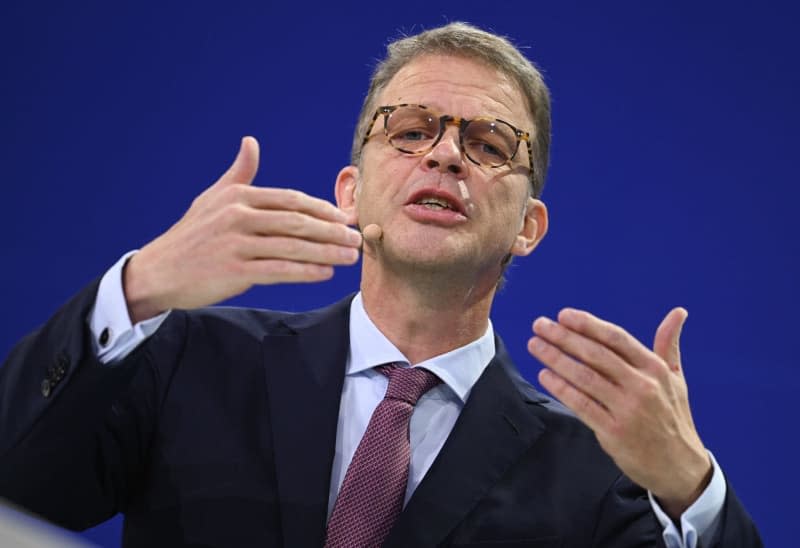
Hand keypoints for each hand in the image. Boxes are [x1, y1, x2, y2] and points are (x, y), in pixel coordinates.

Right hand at [124, 136, 362, 322]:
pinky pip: (280, 270)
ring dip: (326, 252)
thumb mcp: (212, 199)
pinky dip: (306, 271)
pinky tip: (326, 273)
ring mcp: (235, 244)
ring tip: (350, 258)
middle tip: (356, 238)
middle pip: (297, 221)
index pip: (290, 199)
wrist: (158, 272)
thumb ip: (239, 174)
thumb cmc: (191, 236)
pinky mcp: (234, 271)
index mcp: (237, 197)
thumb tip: (251, 142)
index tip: (343, 217)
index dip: (321, 208)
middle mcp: (237, 216)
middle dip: (331, 231)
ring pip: (293, 246)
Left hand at [528, 307, 711, 518]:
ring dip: (556, 359)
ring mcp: (627, 410)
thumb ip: (668, 344)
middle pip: (596, 355)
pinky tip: (545, 375)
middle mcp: (642, 386)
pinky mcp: (614, 432)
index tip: (564, 315)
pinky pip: (581, 404)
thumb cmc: (673, 418)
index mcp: (655, 369)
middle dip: (564, 337)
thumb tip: (678, 312)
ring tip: (536, 346)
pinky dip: (561, 388)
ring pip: (585, 378)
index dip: (588, 325)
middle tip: (540, 325)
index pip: (617, 339)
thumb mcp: (676, 379)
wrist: (679, 466)